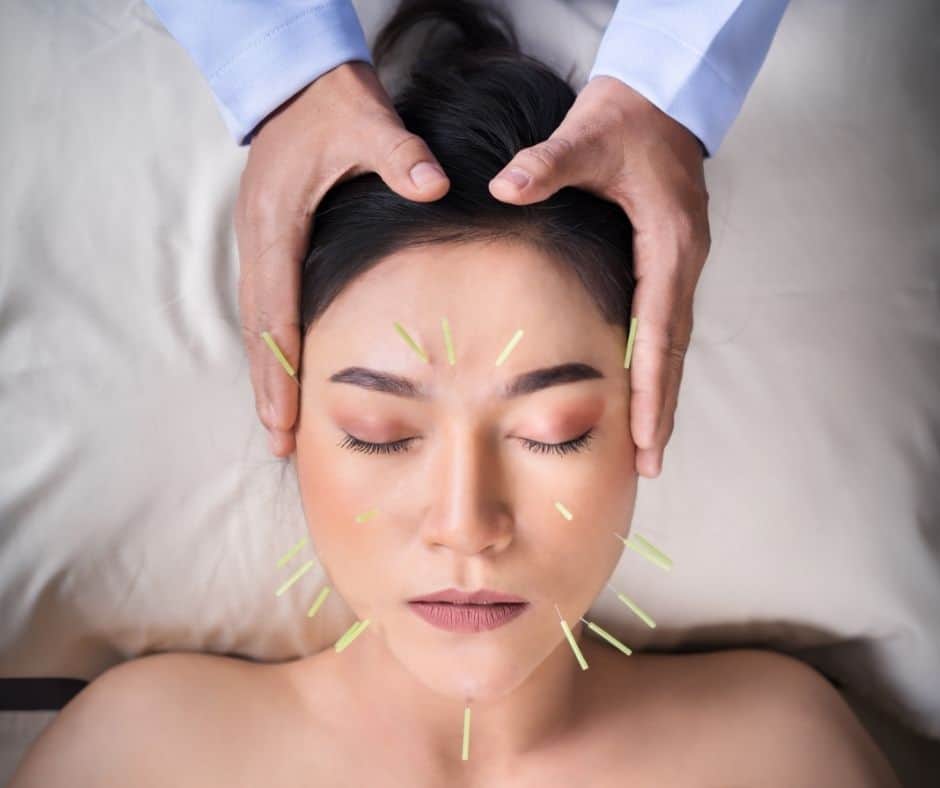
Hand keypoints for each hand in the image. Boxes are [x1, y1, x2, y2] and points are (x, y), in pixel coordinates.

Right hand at [234, 62, 448, 456]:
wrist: (298, 84)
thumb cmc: (332, 107)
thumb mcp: (367, 123)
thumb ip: (400, 156)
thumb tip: (435, 185)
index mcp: (276, 225)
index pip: (274, 309)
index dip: (280, 366)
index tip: (285, 413)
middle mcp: (258, 242)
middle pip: (257, 330)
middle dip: (267, 388)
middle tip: (277, 442)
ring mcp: (259, 245)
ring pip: (256, 323)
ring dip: (266, 374)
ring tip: (277, 425)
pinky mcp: (270, 244)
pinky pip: (265, 307)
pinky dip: (272, 346)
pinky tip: (285, 373)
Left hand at [488, 76, 709, 477]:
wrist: (661, 95)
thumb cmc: (626, 118)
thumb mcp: (586, 137)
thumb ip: (545, 165)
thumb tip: (502, 189)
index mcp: (670, 245)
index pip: (662, 332)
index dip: (653, 390)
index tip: (647, 440)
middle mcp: (682, 263)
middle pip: (673, 352)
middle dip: (662, 410)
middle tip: (650, 466)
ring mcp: (678, 265)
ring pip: (671, 344)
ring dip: (660, 394)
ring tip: (648, 446)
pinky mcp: (667, 261)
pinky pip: (662, 325)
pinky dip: (653, 364)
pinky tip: (638, 391)